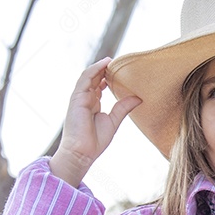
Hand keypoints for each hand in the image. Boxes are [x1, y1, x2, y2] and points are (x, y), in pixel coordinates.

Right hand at [49, 57, 140, 187]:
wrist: (81, 153)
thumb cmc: (94, 142)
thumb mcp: (113, 121)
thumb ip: (123, 108)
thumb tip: (138, 98)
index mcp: (93, 105)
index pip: (99, 86)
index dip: (108, 77)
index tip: (121, 72)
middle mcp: (85, 99)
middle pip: (94, 79)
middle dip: (105, 70)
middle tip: (118, 63)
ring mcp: (80, 98)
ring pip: (89, 76)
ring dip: (100, 67)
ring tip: (112, 60)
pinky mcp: (77, 98)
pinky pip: (85, 79)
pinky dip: (94, 70)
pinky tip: (104, 64)